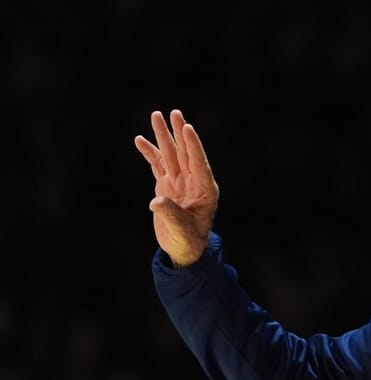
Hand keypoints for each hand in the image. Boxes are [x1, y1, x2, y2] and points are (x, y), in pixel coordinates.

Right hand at [135, 109, 218, 266]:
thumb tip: (156, 202)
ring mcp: (179, 182)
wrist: (183, 249)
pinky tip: (140, 140)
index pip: (199, 162)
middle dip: (178, 132)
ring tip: (156, 116)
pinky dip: (149, 153)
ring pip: (170, 155)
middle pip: (184, 152)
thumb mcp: (182, 230)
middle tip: (174, 113)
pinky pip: (157, 165)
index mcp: (205, 190)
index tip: (187, 127)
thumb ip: (171, 214)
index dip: (193, 145)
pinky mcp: (165, 186)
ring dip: (163, 137)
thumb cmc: (189, 241)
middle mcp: (193, 182)